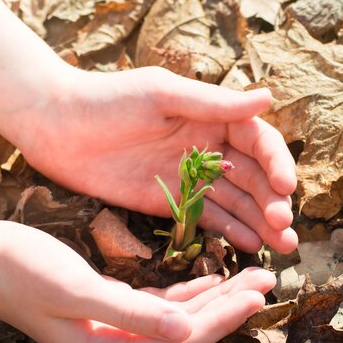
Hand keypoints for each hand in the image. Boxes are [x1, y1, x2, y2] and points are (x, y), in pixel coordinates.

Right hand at [0, 221, 275, 342]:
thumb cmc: (23, 270)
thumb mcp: (77, 290)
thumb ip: (132, 314)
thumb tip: (186, 331)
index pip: (180, 340)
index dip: (222, 319)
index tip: (257, 295)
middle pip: (186, 330)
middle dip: (228, 307)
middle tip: (267, 281)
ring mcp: (113, 329)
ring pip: (177, 316)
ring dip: (214, 297)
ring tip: (251, 278)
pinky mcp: (110, 307)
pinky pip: (160, 304)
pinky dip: (188, 293)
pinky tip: (211, 280)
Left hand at [7, 67, 297, 253]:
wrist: (57, 127)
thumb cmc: (108, 100)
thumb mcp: (162, 95)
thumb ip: (214, 104)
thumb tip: (270, 97)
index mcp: (211, 117)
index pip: (257, 140)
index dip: (276, 163)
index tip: (285, 186)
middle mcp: (207, 148)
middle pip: (252, 177)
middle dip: (272, 201)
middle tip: (285, 226)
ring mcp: (190, 178)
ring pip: (235, 202)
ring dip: (260, 223)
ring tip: (282, 247)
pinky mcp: (170, 202)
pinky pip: (207, 218)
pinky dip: (230, 231)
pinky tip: (250, 245)